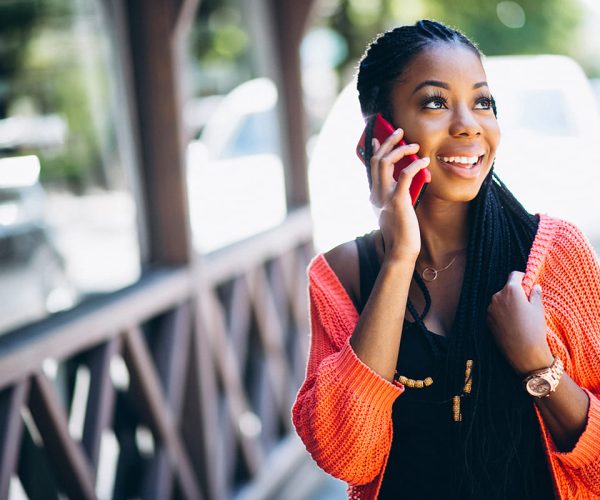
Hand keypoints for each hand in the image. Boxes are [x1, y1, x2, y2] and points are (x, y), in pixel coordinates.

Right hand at [369, 128, 430, 262]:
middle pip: (377, 159)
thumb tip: (404, 183)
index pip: (371, 167)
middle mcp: (375, 194)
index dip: (375, 150)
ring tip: (414, 145)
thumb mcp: (394, 211)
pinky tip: (424, 161)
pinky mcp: (398, 201)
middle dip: (388, 142)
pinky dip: (415, 165)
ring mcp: (384, 197)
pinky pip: (405, 175)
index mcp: (374, 196)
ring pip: (386, 162)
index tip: (379, 137)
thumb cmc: (401, 233)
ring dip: (400, 149)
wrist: (400, 250)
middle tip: (399, 131)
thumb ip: (395, 196)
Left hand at [486, 271, 553, 374]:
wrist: (524, 352)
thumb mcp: (538, 308)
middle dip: (515, 292)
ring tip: (519, 316)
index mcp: (511, 290)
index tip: (527, 282)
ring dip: (507, 303)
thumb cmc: (534, 328)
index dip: (522, 277)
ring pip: (500, 300)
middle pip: (506, 288)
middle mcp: (497, 296)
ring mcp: (490, 309)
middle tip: (526, 303)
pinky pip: (495, 311)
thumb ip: (535, 294)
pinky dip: (502, 313)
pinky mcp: (487, 320)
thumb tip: (534, 286)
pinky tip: (512, 323)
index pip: (514, 275)